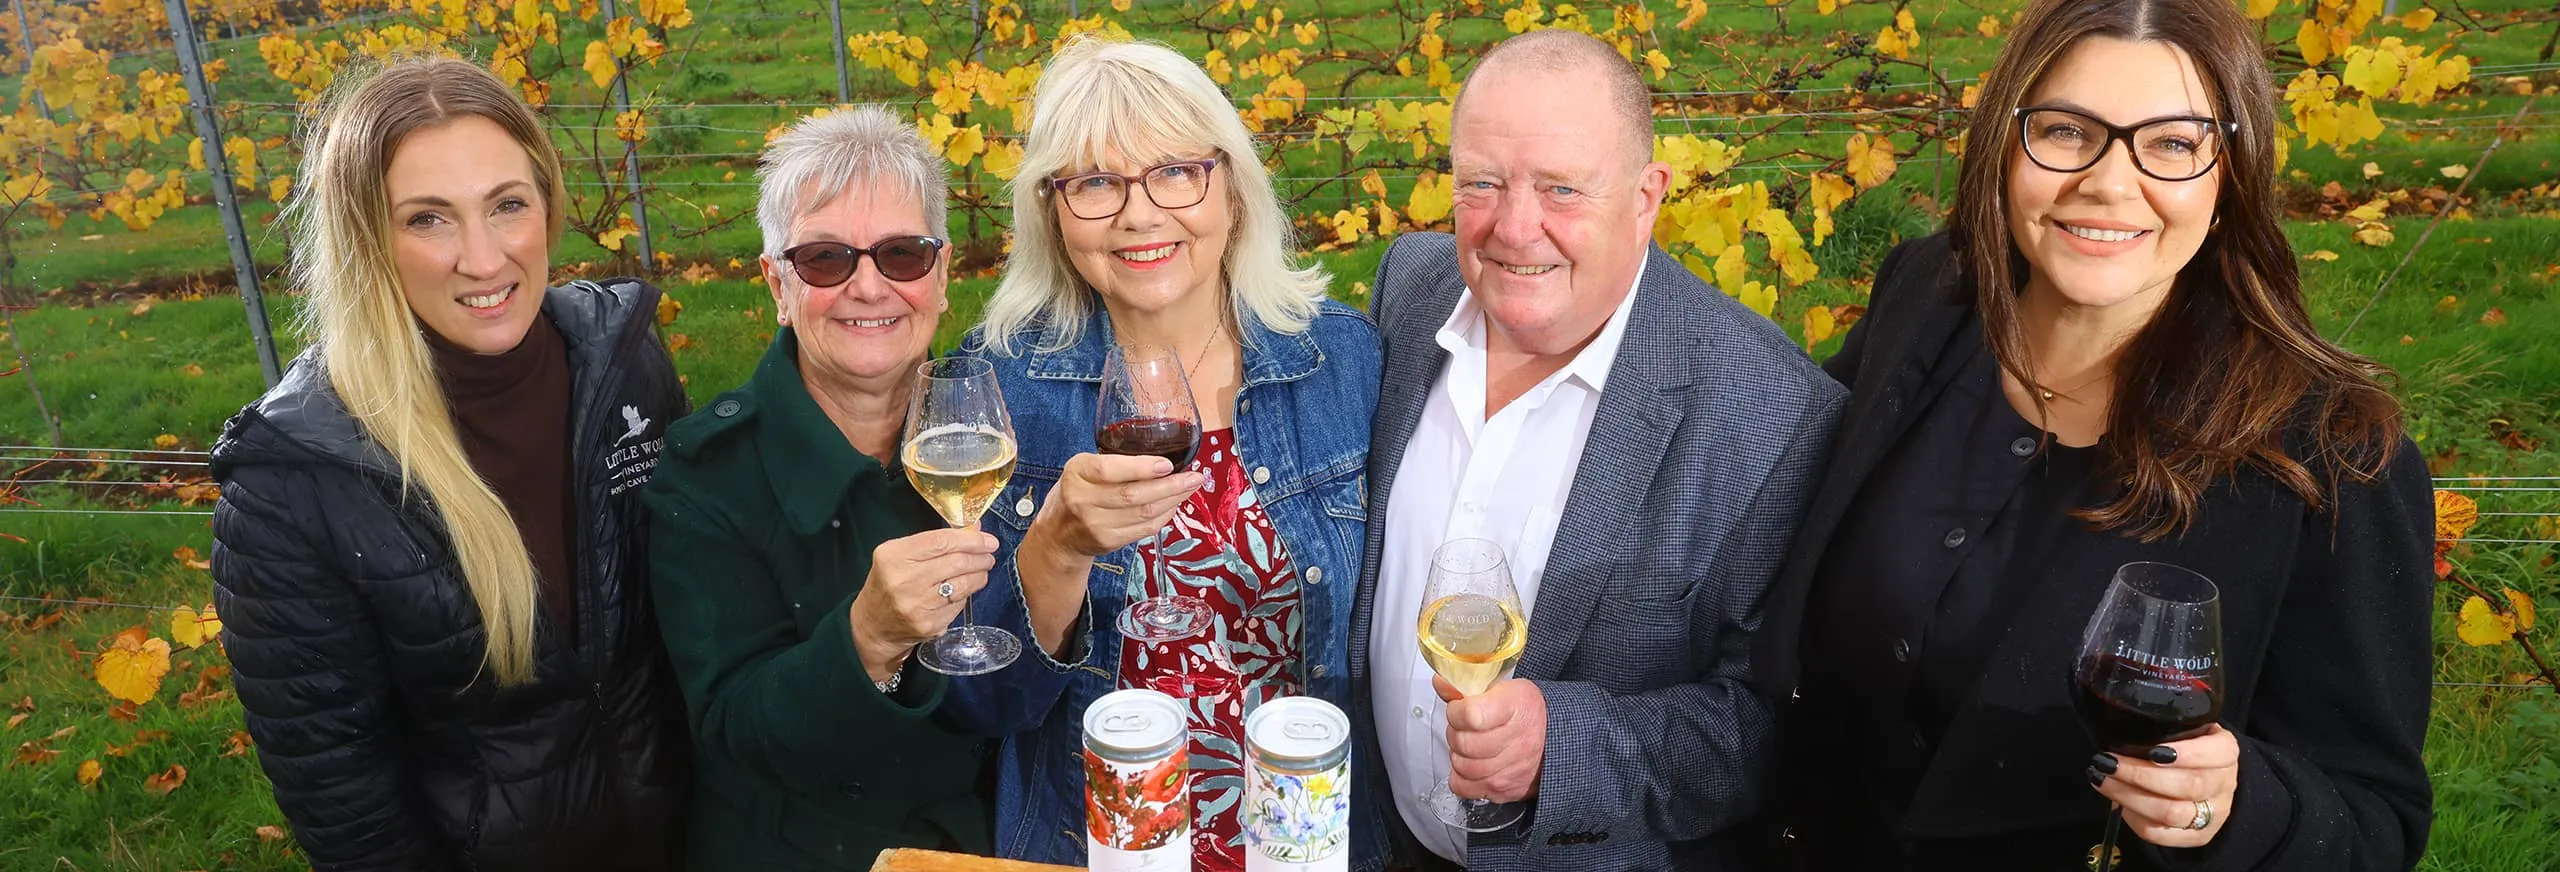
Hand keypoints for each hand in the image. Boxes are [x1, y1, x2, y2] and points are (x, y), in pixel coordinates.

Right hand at [850, 526, 997, 679]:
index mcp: (893, 557)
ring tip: (982, 569)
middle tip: (989, 555)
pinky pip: (959, 604)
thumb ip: (936, 541)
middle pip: (957, 562)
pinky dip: (966, 594)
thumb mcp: (901, 555)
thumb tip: (975, 531)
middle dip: (980, 557)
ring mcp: (918, 606)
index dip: (970, 540)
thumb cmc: (890, 582)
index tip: (988, 540)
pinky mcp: (931, 625)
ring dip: (980, 575)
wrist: (874, 625)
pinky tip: (963, 589)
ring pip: (963, 585)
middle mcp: (904, 581)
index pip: (941, 541)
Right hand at [1028, 453, 1203, 558]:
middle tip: (1194, 477)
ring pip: (1143, 514)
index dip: (1141, 468)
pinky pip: (1145, 529)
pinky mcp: (1109, 541)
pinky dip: (1165, 516)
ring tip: (1191, 487)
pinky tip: (1175, 504)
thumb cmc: (1077, 490)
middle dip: (1170, 486)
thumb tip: (1162, 457)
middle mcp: (1083, 500)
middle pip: (1133, 495)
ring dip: (1173, 500)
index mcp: (1077, 473)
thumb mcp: (1083, 468)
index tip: (1167, 464)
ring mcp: (1096, 525)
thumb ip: (1113, 461)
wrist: (1058, 534)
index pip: (1109, 470)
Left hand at [1435, 676, 1545, 802]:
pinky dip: (1461, 776)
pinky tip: (1472, 763)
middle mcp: (1518, 741)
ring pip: (1461, 765)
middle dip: (1456, 732)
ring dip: (1458, 754)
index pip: (1471, 714)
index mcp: (1516, 707)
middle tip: (1465, 727)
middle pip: (1464, 742)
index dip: (1457, 711)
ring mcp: (1511, 769)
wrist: (1553, 739)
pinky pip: (1463, 787)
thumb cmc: (1526, 712)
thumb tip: (1441, 683)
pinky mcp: (1505, 790)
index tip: (1460, 708)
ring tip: (1471, 744)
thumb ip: (1466, 687)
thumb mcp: (1501, 688)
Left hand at [2091, 724, 2240, 847]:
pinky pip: (2161, 834)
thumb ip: (2166, 728)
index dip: (2187, 753)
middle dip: (2140, 774)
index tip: (2152, 750)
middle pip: (2188, 785)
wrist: (2210, 785)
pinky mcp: (2196, 836)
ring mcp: (2212, 814)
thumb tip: (2120, 728)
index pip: (2218, 753)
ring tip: (2102, 779)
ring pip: (2172, 812)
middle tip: (2108, 762)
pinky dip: (2134, 819)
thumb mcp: (2187, 730)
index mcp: (2225, 752)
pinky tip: (2117, 802)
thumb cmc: (2187, 750)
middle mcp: (2223, 784)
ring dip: (2129, 796)